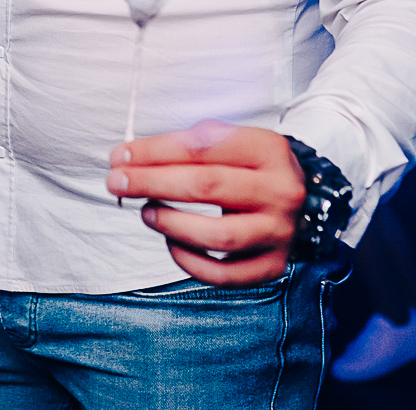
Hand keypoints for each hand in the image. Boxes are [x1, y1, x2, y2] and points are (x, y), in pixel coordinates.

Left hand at [106, 122, 303, 284]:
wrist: (299, 198)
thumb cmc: (248, 166)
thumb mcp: (230, 140)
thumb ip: (188, 143)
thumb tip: (132, 157)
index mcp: (268, 149)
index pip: (202, 147)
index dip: (155, 151)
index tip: (120, 155)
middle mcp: (281, 191)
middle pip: (207, 187)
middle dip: (152, 183)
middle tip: (117, 182)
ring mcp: (280, 232)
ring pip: (218, 236)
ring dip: (171, 223)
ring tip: (146, 211)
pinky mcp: (273, 266)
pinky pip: (225, 274)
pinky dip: (190, 262)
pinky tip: (170, 242)